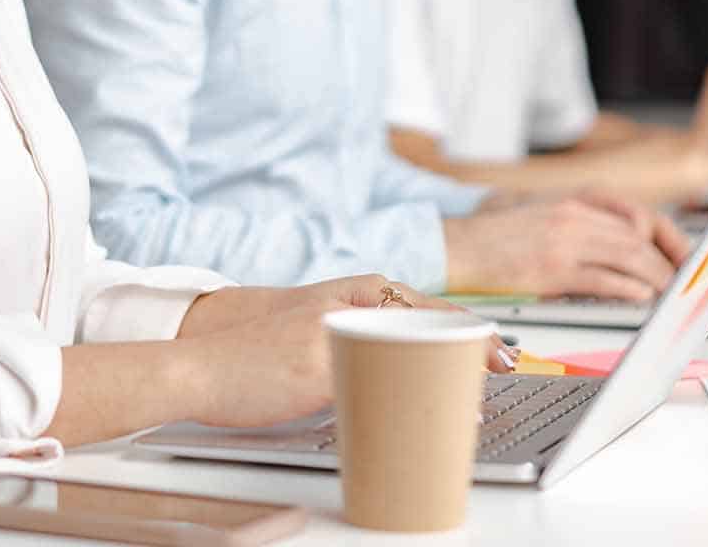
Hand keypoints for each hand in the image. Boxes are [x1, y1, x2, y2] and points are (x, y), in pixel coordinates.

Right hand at [183, 275, 511, 428]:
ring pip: (410, 352)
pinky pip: (374, 385)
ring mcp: (336, 331)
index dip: (473, 330)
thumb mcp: (319, 329)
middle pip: (432, 325)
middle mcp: (350, 303)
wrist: (201, 361)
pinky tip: (427, 418)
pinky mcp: (318, 365)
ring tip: (473, 404)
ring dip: (448, 380)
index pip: (431, 306)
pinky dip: (408, 402)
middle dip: (473, 352)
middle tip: (507, 372)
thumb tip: (412, 362)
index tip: (504, 353)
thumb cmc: (260, 353)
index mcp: (354, 289)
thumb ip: (362, 334)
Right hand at [444, 196, 689, 299]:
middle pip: (639, 235)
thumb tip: (621, 241)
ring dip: (657, 276)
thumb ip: (579, 221)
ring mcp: (563, 239)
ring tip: (671, 294)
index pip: (636, 214)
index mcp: (572, 201)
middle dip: (669, 260)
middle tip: (686, 282)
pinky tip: (641, 297)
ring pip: (628, 255)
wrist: (452, 245)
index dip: (667, 235)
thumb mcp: (540, 212)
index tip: (685, 254)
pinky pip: (602, 278)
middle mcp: (572, 215)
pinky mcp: (551, 268)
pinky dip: (628, 287)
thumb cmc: (492, 237)